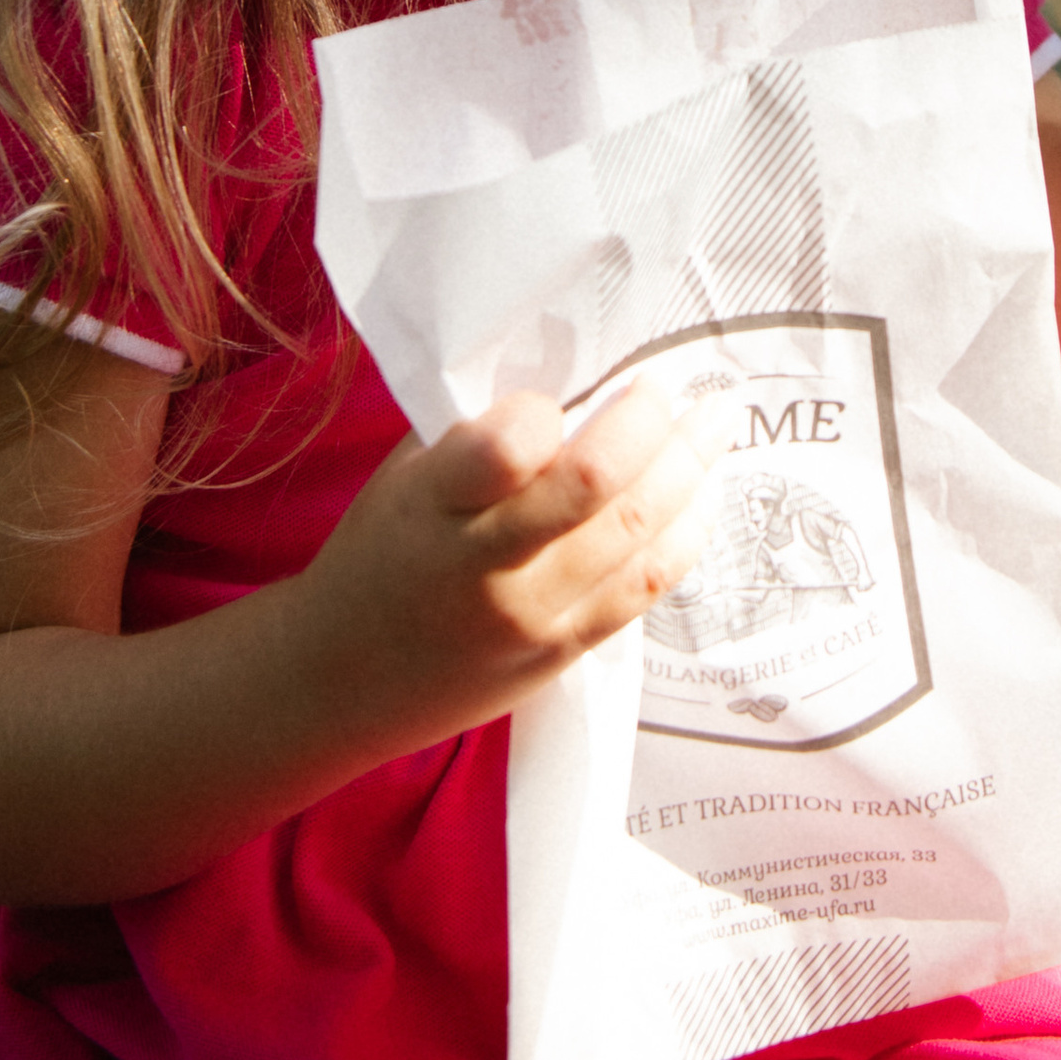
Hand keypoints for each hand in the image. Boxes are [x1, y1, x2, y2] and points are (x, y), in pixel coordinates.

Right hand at [284, 375, 715, 776]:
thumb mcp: (405, 480)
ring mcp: (530, 617)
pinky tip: (702, 493)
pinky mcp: (562, 654)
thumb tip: (577, 379)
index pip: (506, 447)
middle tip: (668, 385)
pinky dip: (686, 533)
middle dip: (649, 422)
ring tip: (714, 422)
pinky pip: (644, 587)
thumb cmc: (381, 554)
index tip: (560, 393)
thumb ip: (477, 435)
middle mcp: (483, 566)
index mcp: (431, 506)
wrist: (346, 680)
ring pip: (636, 535)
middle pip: (594, 486)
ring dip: (689, 469)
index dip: (545, 410)